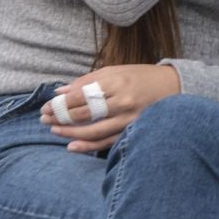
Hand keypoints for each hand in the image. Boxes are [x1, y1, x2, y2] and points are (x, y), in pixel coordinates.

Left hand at [40, 64, 180, 152]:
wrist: (174, 87)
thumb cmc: (140, 77)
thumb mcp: (115, 71)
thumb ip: (87, 81)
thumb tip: (60, 92)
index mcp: (116, 81)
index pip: (80, 95)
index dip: (60, 103)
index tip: (46, 107)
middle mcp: (123, 101)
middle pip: (84, 113)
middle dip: (61, 117)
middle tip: (44, 119)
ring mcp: (129, 118)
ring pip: (94, 130)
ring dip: (70, 132)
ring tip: (54, 131)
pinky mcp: (134, 130)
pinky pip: (107, 142)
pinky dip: (89, 146)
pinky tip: (72, 146)